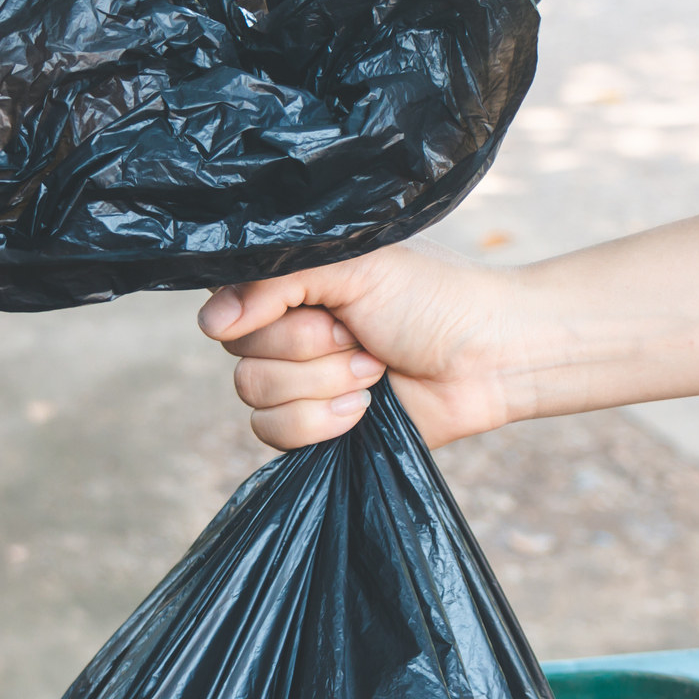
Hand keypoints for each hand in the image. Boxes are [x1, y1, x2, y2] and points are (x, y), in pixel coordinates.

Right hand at [197, 241, 523, 449]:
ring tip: (373, 371)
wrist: (488, 358)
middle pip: (240, 355)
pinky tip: (365, 408)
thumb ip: (277, 281)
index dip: (261, 314)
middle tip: (361, 336)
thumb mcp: (355, 265)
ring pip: (256, 396)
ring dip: (322, 386)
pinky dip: (322, 422)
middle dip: (308, 350)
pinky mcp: (316, 427)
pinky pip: (274, 434)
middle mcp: (286, 330)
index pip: (226, 301)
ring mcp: (300, 381)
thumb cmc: (433, 298)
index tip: (318, 308)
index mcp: (292, 282)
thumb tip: (210, 323)